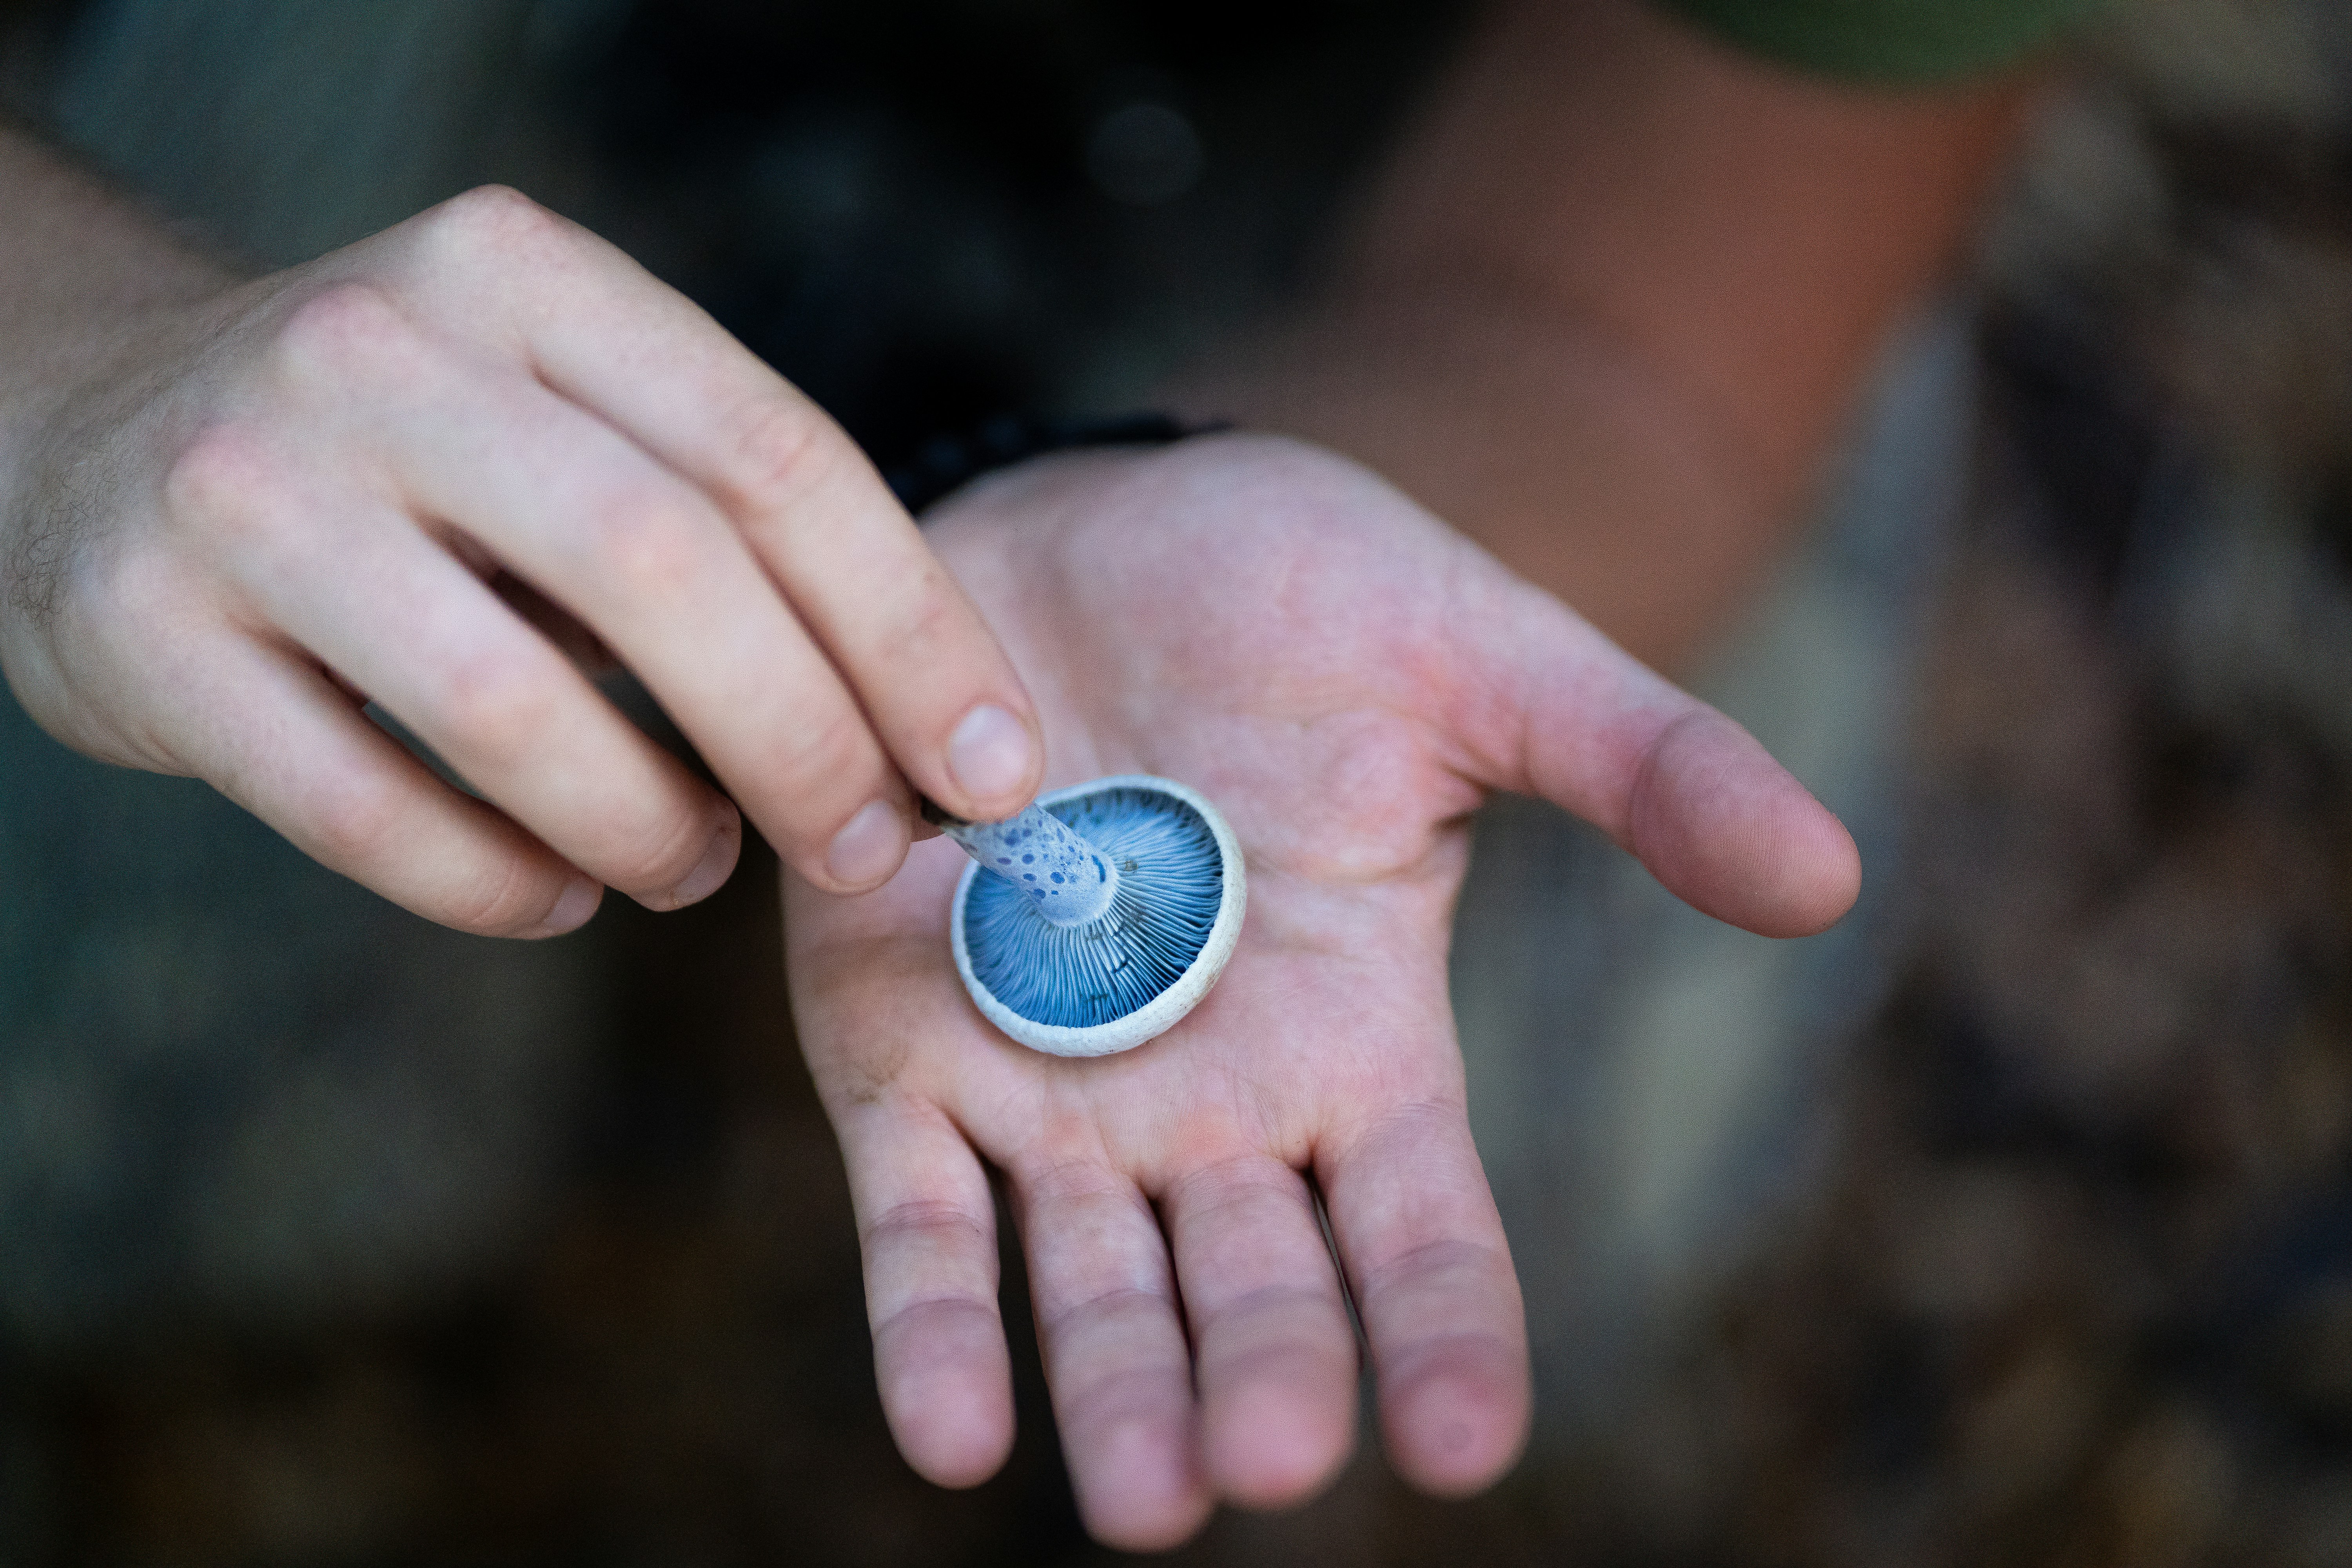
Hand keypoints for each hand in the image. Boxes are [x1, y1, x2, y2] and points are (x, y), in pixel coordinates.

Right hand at [0, 179, 1043, 934]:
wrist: (96, 426)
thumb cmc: (414, 455)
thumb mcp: (565, 414)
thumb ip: (728, 531)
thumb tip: (932, 734)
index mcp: (522, 275)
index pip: (777, 458)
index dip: (913, 632)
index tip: (994, 766)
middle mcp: (377, 354)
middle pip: (662, 571)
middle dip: (806, 742)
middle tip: (867, 846)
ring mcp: (242, 489)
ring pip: (509, 707)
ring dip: (651, 827)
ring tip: (697, 863)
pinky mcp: (138, 633)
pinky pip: (364, 810)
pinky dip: (496, 885)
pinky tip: (560, 894)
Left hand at [784, 435, 1857, 1547]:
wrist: (1084, 528)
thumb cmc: (1299, 589)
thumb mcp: (1484, 657)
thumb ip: (1644, 767)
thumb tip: (1829, 876)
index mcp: (1361, 1041)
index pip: (1422, 1229)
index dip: (1448, 1336)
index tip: (1471, 1444)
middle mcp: (1213, 1104)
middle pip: (1254, 1283)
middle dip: (1267, 1376)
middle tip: (1271, 1461)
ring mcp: (1053, 1090)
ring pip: (1090, 1283)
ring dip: (1111, 1390)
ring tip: (1142, 1499)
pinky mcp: (904, 1050)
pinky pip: (922, 1211)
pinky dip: (935, 1319)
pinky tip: (955, 1435)